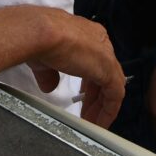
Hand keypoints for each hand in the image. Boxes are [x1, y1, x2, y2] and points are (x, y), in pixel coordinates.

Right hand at [28, 10, 124, 128]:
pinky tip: (99, 122)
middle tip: (86, 110)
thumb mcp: (45, 59)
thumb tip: (49, 85)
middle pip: (105, 72)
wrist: (43, 33)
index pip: (95, 60)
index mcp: (86, 33)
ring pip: (112, 84)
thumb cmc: (40, 38)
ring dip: (102, 105)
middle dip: (96, 95)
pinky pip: (115, 95)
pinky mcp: (108, 69)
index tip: (83, 95)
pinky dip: (108, 110)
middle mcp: (99, 40)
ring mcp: (106, 54)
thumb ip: (50, 74)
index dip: (89, 81)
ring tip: (91, 120)